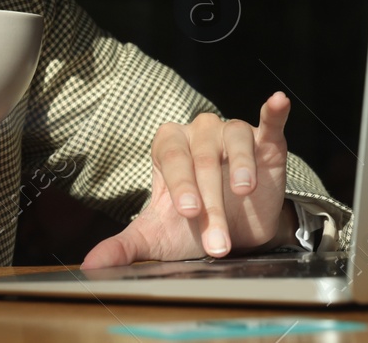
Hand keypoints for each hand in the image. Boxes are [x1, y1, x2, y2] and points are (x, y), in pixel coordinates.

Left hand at [81, 92, 294, 267]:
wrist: (236, 231)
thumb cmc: (192, 226)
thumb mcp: (159, 237)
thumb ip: (125, 247)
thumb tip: (89, 266)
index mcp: (168, 147)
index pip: (171, 158)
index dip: (179, 183)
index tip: (187, 212)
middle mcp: (198, 133)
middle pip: (204, 158)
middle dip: (211, 201)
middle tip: (216, 238)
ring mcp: (232, 134)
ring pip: (234, 140)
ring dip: (241, 166)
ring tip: (243, 191)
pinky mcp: (265, 143)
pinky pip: (268, 123)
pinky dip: (273, 112)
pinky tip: (278, 102)